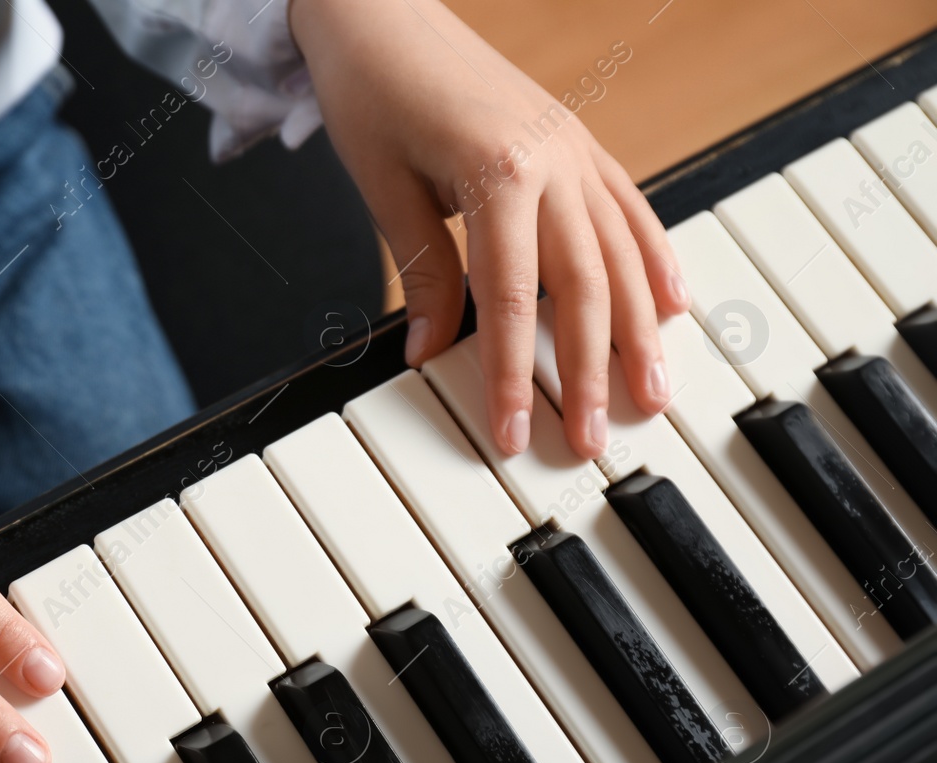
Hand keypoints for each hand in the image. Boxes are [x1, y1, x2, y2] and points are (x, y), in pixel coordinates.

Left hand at [289, 0, 689, 456]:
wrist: (382, 11)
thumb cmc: (373, 91)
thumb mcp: (384, 189)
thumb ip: (421, 273)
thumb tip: (429, 353)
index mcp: (499, 173)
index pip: (510, 300)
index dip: (513, 374)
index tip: (512, 432)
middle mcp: (553, 161)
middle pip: (583, 288)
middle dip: (589, 372)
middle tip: (592, 439)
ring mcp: (574, 149)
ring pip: (622, 253)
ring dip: (639, 331)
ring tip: (652, 392)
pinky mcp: (579, 142)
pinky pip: (630, 207)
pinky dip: (653, 258)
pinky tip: (670, 303)